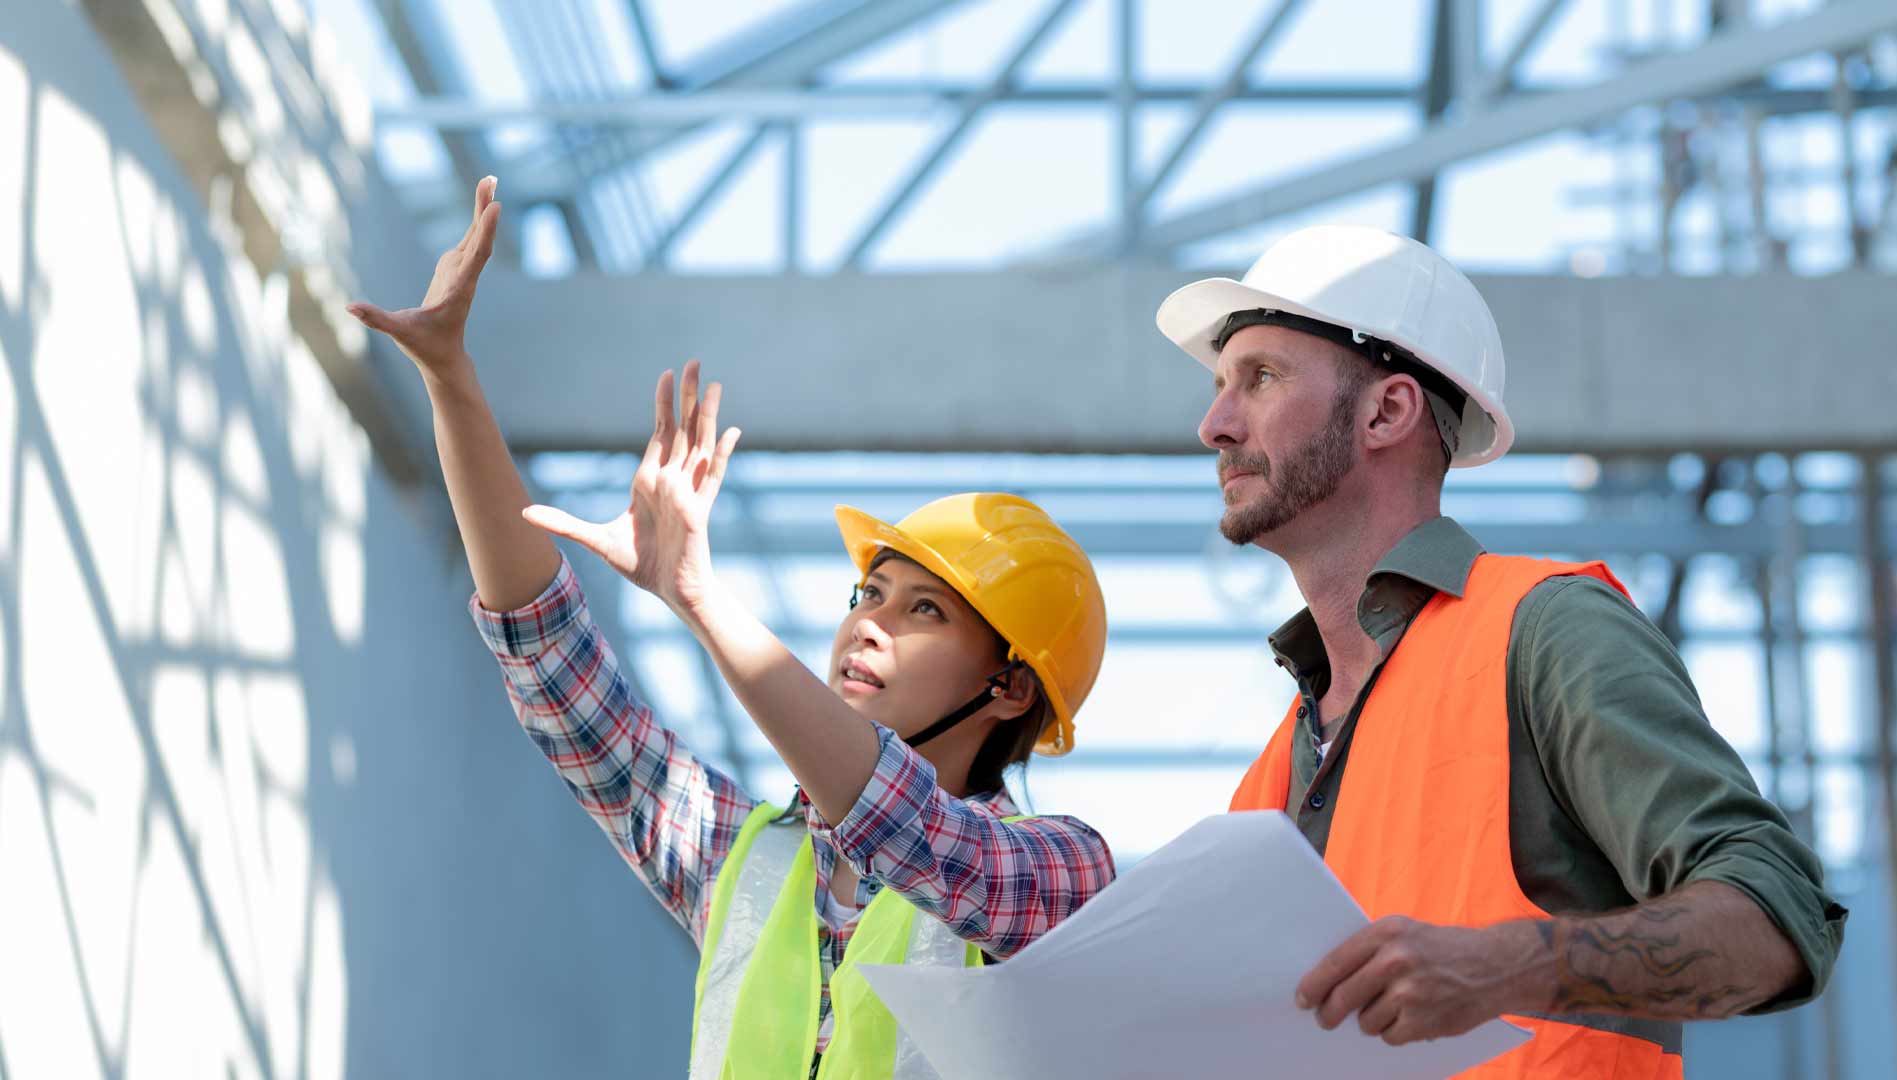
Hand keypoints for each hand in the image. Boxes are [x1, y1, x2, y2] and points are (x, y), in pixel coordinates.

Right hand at [346, 176, 499, 375]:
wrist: (443, 357)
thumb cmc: (424, 347)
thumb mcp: (399, 333)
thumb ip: (376, 320)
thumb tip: (350, 308)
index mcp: (459, 290)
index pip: (477, 257)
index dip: (486, 233)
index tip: (496, 208)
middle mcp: (465, 277)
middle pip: (479, 239)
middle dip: (484, 209)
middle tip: (490, 180)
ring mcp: (461, 272)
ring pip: (476, 236)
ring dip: (482, 208)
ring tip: (489, 180)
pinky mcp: (455, 270)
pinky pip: (469, 240)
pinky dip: (476, 220)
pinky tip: (482, 203)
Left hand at [522, 360, 741, 613]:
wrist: (669, 592)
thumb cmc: (641, 566)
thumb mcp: (595, 540)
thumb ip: (563, 523)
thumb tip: (524, 513)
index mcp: (649, 480)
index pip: (661, 433)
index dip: (664, 404)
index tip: (666, 375)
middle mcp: (672, 479)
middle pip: (683, 428)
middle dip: (686, 396)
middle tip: (693, 362)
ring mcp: (688, 492)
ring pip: (701, 443)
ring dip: (706, 414)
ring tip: (713, 385)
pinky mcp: (699, 509)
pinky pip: (714, 476)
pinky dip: (724, 453)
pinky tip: (733, 431)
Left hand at [1295, 916, 1545, 1045]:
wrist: (1495, 965)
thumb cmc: (1441, 949)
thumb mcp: (1404, 932)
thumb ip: (1369, 951)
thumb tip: (1326, 983)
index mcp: (1386, 933)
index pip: (1335, 963)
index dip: (1313, 985)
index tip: (1302, 998)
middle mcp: (1396, 960)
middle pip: (1344, 997)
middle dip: (1329, 1013)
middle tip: (1325, 1020)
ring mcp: (1411, 992)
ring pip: (1366, 1022)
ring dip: (1371, 1022)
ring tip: (1389, 1009)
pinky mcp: (1425, 1020)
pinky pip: (1390, 1036)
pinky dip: (1395, 1033)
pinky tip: (1410, 1019)